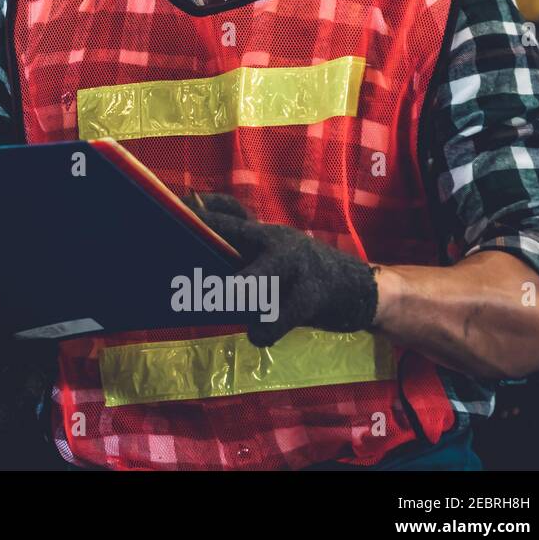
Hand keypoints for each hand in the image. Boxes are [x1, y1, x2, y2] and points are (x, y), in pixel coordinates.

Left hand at [186, 193, 378, 346]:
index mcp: (264, 233)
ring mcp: (296, 264)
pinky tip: (257, 335)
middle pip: (237, 233)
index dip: (203, 209)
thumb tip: (195, 270)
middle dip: (211, 237)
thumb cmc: (303, 278)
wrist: (363, 290)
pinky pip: (281, 315)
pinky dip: (264, 330)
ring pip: (259, 276)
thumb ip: (241, 260)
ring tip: (216, 299)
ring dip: (237, 291)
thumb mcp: (274, 260)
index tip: (176, 204)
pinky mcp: (312, 294)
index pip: (229, 212)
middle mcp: (277, 240)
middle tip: (182, 249)